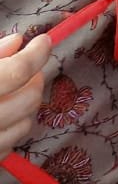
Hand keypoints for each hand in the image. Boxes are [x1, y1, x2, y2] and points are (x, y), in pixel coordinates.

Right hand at [0, 33, 50, 160]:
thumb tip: (17, 41)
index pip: (18, 71)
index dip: (36, 53)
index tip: (43, 42)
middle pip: (29, 98)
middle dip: (33, 80)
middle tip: (26, 72)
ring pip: (26, 124)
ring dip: (26, 106)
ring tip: (12, 94)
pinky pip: (11, 145)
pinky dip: (13, 129)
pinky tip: (2, 118)